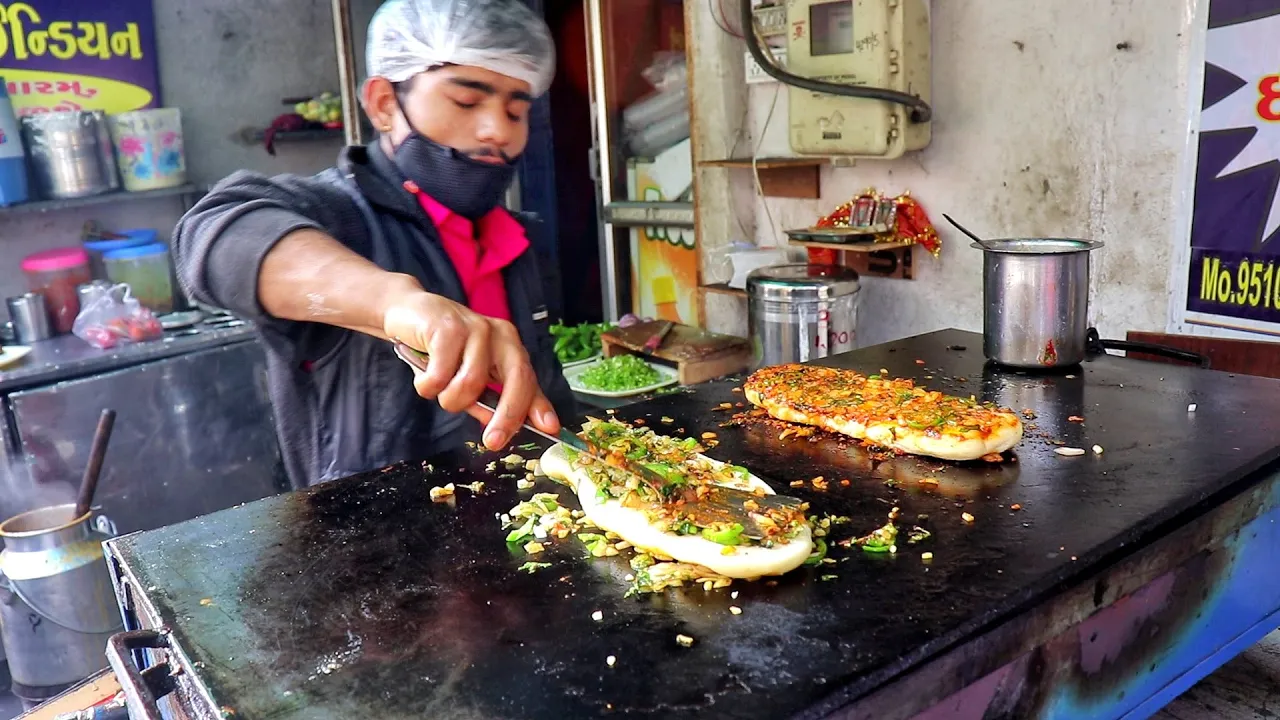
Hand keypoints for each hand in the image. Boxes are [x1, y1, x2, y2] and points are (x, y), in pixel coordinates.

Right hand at [381, 287, 560, 449]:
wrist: (405, 312)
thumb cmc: (439, 348)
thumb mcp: (467, 375)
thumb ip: (486, 399)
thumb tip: (500, 428)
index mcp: (509, 346)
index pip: (529, 379)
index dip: (539, 406)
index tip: (549, 429)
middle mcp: (498, 334)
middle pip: (516, 379)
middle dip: (507, 416)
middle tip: (493, 442)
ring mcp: (475, 328)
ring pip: (471, 384)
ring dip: (449, 399)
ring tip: (435, 387)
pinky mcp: (447, 327)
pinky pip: (440, 376)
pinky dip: (427, 386)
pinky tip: (423, 377)